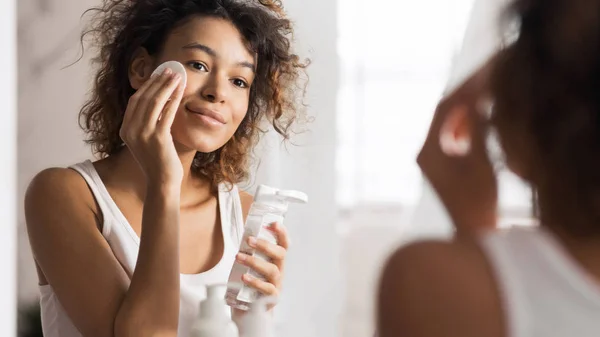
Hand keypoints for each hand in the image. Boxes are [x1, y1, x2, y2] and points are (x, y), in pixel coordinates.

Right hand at [119, 68, 184, 184]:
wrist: (161, 182)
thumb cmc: (158, 162)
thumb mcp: (146, 140)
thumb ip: (147, 124)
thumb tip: (158, 103)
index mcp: (125, 130)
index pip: (135, 101)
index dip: (147, 86)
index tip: (158, 75)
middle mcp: (130, 130)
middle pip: (143, 98)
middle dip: (157, 81)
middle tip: (170, 70)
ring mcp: (143, 134)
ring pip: (154, 102)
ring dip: (166, 86)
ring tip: (177, 75)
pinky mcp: (157, 138)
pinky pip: (166, 113)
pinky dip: (174, 99)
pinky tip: (181, 91)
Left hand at [235, 222, 289, 307]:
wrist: (250, 311)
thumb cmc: (249, 285)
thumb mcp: (250, 267)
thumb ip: (249, 254)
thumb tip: (241, 237)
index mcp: (276, 261)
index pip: (284, 245)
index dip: (282, 234)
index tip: (274, 224)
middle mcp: (279, 271)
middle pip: (280, 254)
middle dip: (265, 245)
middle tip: (249, 240)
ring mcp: (277, 284)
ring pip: (272, 270)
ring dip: (254, 261)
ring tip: (239, 257)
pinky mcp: (271, 298)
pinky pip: (267, 288)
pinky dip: (255, 281)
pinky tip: (244, 277)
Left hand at [417, 59, 497, 233]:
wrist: (472, 232)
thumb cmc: (477, 202)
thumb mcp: (481, 163)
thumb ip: (478, 131)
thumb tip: (476, 102)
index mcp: (427, 150)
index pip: (444, 108)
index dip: (465, 89)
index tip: (483, 75)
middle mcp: (423, 152)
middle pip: (443, 112)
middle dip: (465, 95)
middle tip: (486, 78)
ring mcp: (430, 158)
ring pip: (446, 122)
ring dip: (466, 109)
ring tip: (486, 95)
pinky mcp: (439, 164)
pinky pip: (449, 134)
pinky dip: (465, 124)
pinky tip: (480, 120)